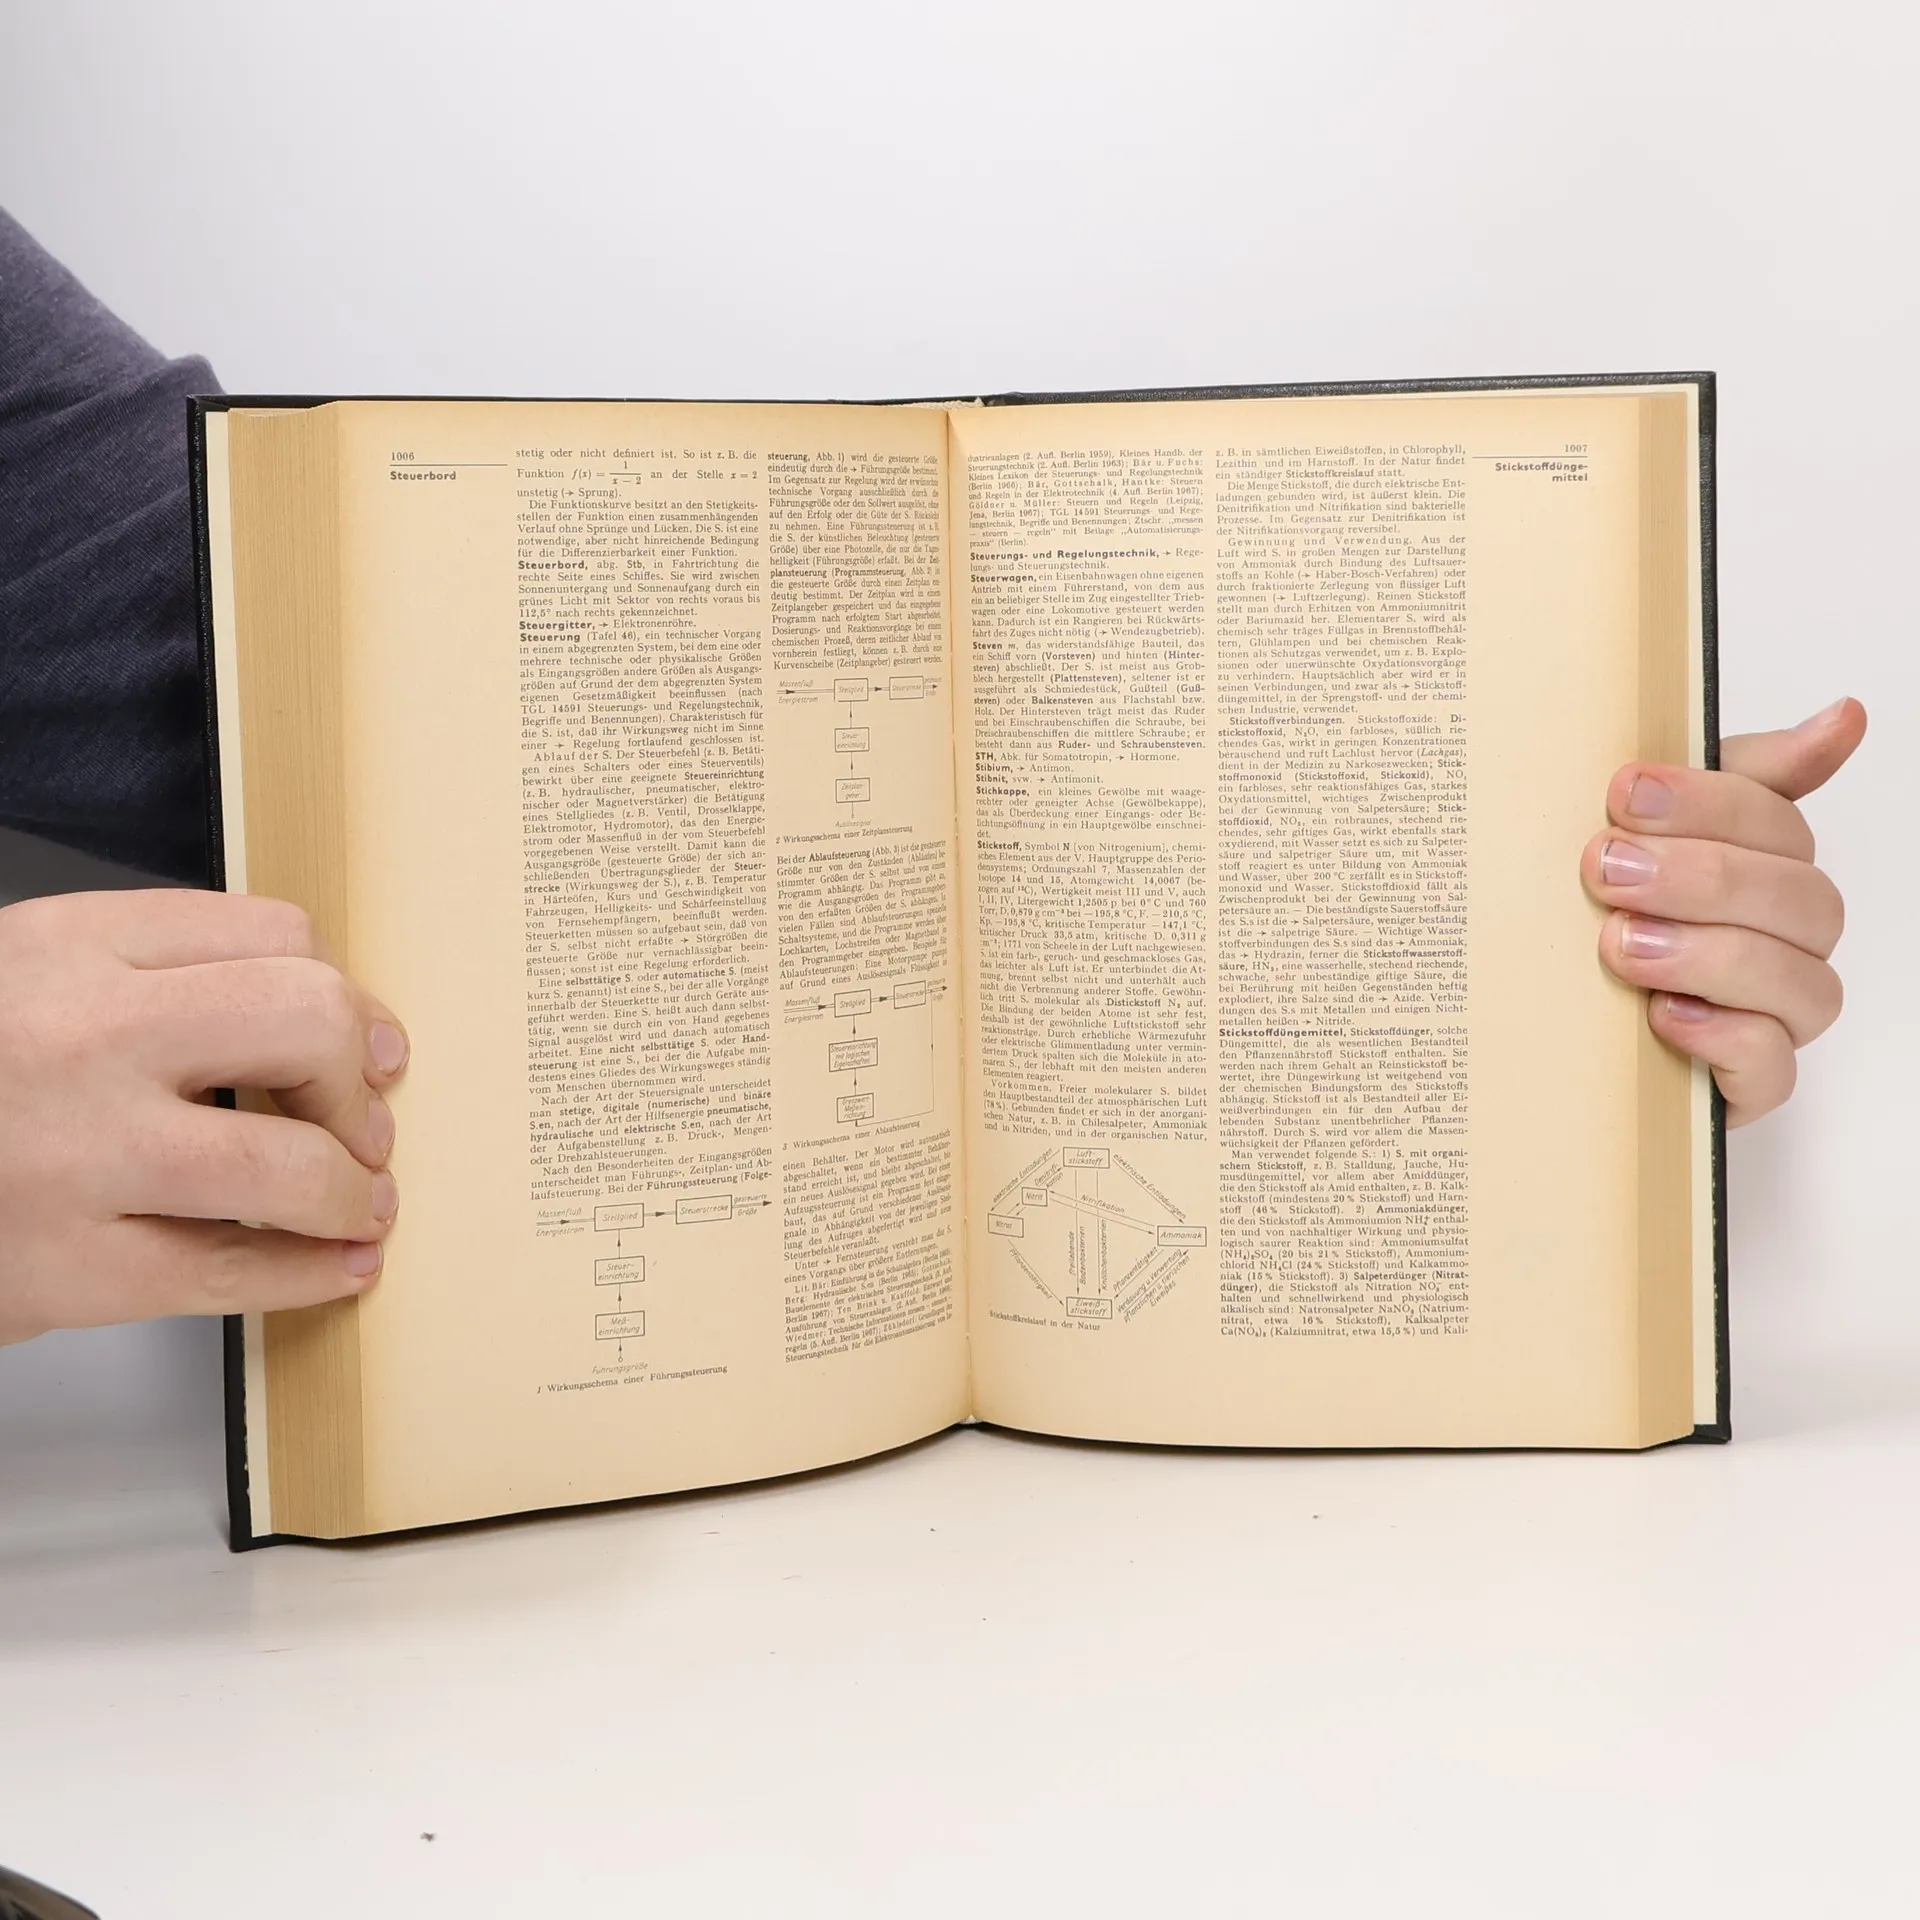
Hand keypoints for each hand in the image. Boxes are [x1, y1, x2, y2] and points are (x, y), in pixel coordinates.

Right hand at [0, 890, 406, 1345]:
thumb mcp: (25, 978)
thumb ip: (150, 975)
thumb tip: (319, 1021)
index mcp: (71, 946)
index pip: (275, 936)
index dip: (344, 997)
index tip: (361, 1039)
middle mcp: (82, 1037)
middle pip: (306, 1023)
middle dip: (356, 1080)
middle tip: (365, 1121)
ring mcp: (78, 1156)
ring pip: (289, 1163)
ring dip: (353, 1190)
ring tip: (360, 1201)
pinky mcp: (66, 1269)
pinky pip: (235, 1273)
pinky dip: (312, 1274)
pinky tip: (341, 1267)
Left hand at [1583, 697, 1864, 1126]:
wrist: (1543, 1032)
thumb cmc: (1598, 916)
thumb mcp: (1636, 834)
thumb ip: (1724, 776)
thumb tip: (1845, 716)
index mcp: (1762, 864)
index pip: (1777, 820)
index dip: (1709, 801)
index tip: (1625, 791)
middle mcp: (1785, 937)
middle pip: (1799, 897)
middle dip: (1701, 876)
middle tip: (1607, 868)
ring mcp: (1774, 1014)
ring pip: (1801, 982)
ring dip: (1710, 955)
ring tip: (1623, 944)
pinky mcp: (1747, 1083)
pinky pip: (1772, 1066)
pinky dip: (1723, 1036)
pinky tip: (1664, 1015)